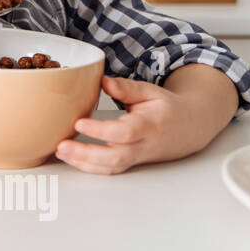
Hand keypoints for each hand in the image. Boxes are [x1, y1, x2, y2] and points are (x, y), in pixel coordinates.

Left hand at [54, 72, 228, 174]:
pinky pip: (110, 170)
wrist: (189, 128)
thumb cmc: (166, 108)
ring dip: (84, 163)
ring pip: (112, 167)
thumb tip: (102, 81)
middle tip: (61, 146)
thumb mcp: (150, 91)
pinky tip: (71, 159)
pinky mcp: (131, 163)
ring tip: (60, 152)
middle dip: (86, 154)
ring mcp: (137, 157)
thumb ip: (126, 88)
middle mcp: (144, 145)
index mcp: (149, 124)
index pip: (125, 132)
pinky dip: (89, 168)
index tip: (79, 123)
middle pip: (116, 156)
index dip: (102, 131)